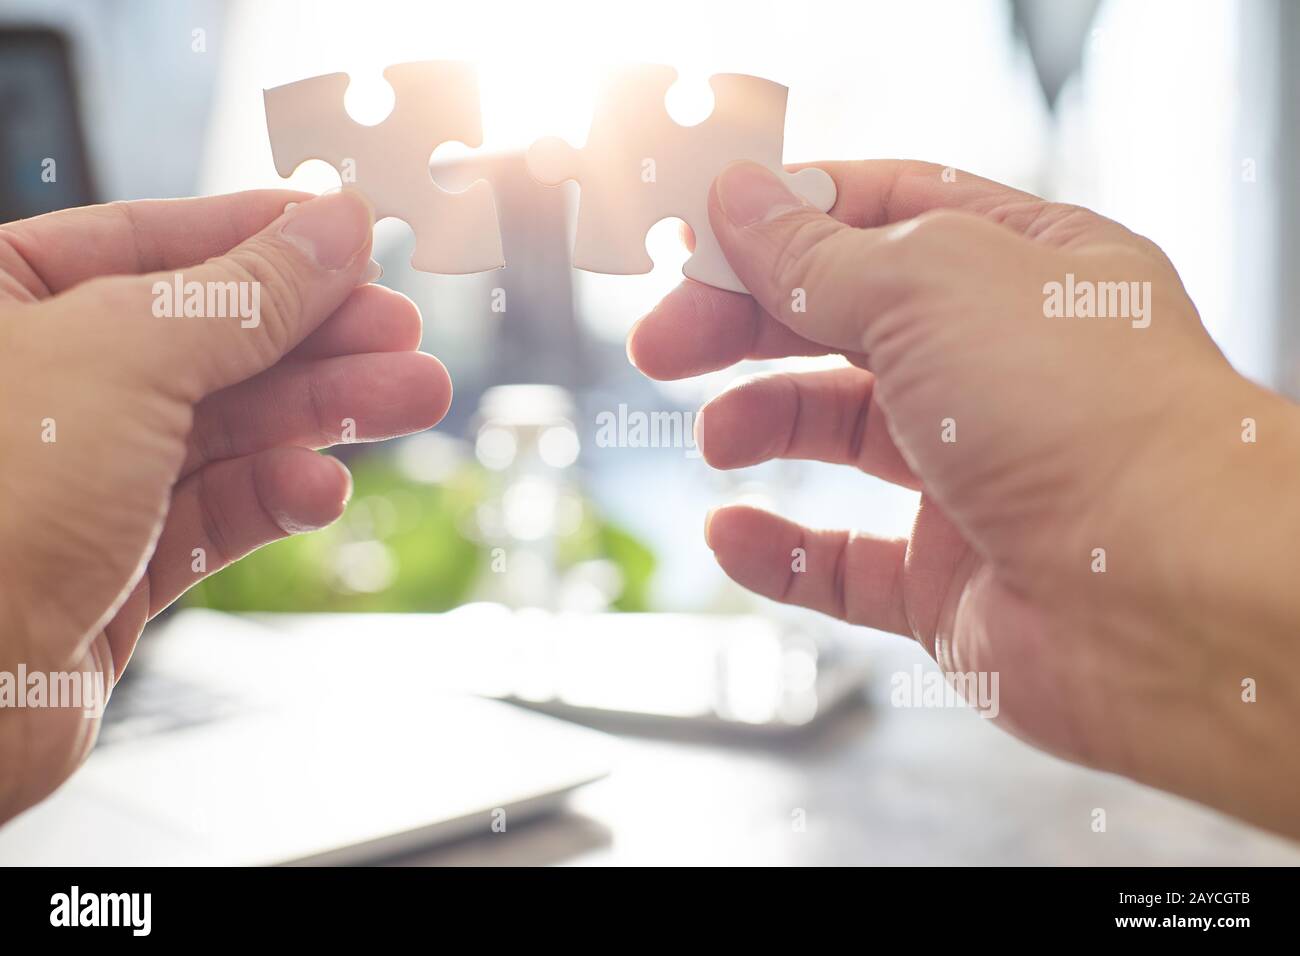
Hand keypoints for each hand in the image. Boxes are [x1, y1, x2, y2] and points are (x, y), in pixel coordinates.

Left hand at [0, 191, 450, 820]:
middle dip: (319, 339)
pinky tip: (319, 489)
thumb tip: (334, 230)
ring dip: (323, 415)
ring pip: (226, 429)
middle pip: (209, 342)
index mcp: (1, 300)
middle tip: (406, 335)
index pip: (152, 243)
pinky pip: (213, 513)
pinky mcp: (112, 565)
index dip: (263, 240)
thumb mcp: (127, 355)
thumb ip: (246, 294)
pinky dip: (275, 498)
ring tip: (410, 397)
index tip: (354, 239)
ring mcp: (76, 480)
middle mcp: (38, 385)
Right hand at [630, 160, 1299, 835]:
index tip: (700, 239)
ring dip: (764, 424)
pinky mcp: (950, 580)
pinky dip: (780, 552)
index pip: (884, 215)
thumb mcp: (929, 287)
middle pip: (844, 324)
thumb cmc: (1088, 420)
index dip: (787, 220)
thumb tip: (740, 203)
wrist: (1167, 600)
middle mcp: (1002, 369)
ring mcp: (977, 477)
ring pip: (841, 437)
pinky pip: (844, 564)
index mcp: (1023, 270)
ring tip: (717, 437)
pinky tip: (732, 535)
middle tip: (664, 339)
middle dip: (746, 323)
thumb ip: (817, 256)